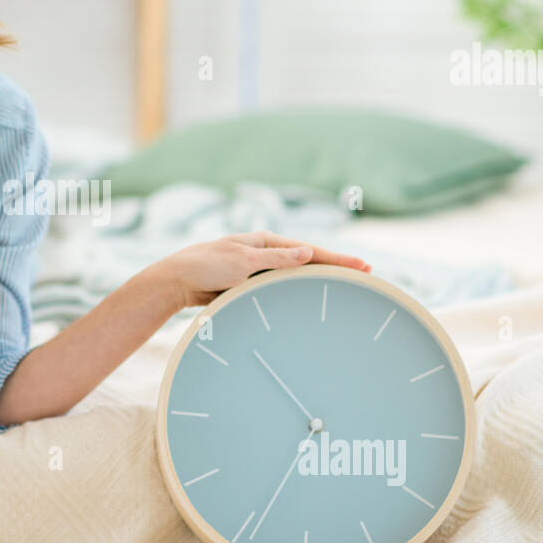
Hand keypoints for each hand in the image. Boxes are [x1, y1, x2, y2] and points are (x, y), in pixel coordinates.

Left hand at [151, 230, 372, 309]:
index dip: (338, 259)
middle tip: (365, 275)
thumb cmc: (206, 266)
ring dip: (319, 280)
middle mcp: (266, 253)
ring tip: (347, 287)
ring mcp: (260, 269)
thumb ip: (276, 259)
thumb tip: (308, 252)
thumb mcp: (242, 261)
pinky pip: (281, 287)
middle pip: (308, 261)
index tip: (364, 266)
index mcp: (266, 242)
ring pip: (296, 275)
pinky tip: (311, 300)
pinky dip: (298, 292)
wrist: (177, 280)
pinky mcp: (251, 284)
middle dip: (335, 267)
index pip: (310, 250)